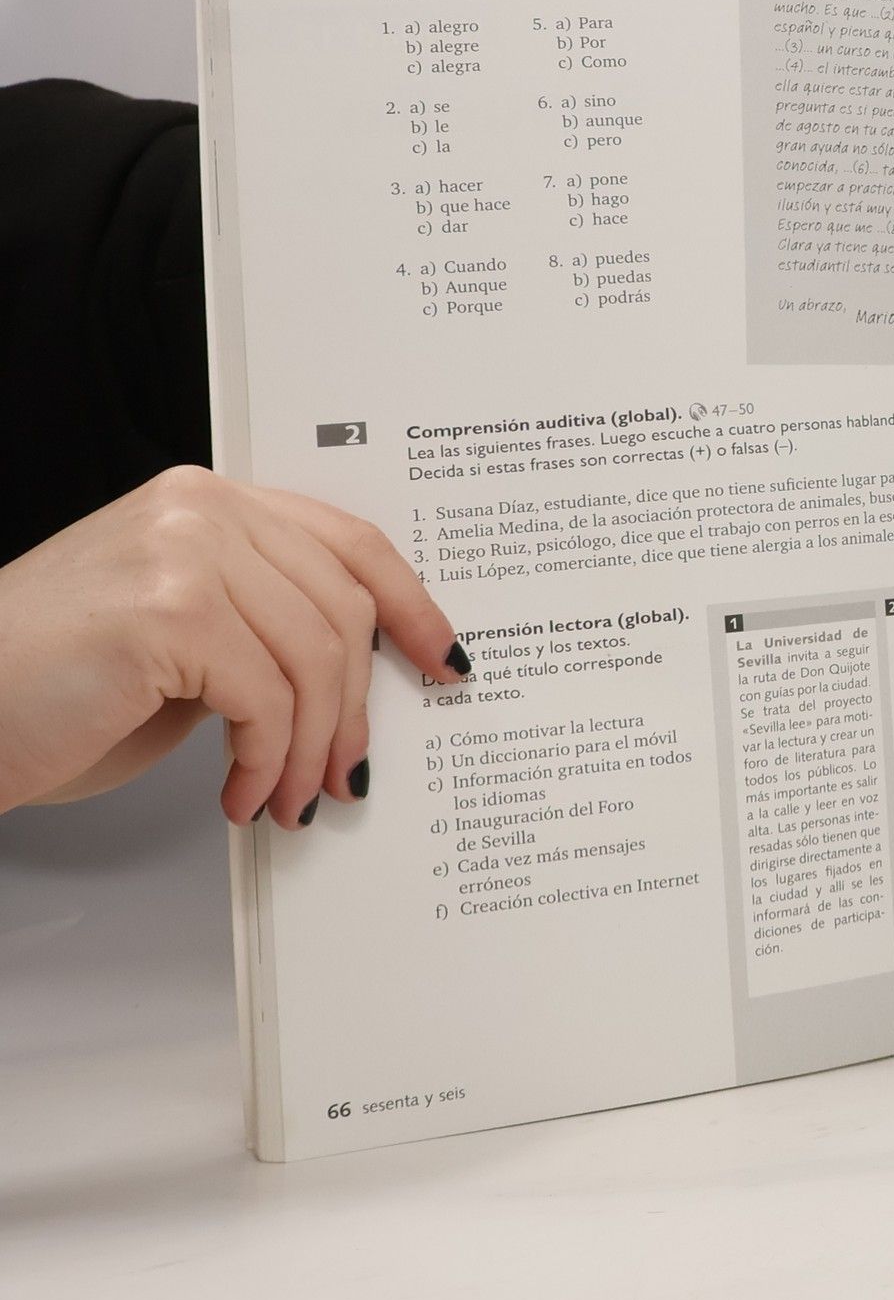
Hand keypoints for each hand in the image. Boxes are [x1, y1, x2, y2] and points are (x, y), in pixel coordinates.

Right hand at [0, 467, 466, 826]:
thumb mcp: (179, 639)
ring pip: (315, 657)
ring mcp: (183, 551)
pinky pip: (267, 699)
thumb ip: (261, 624)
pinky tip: (241, 793)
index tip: (442, 658)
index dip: (409, 604)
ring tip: (289, 798)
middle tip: (346, 772)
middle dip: (355, 706)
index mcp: (207, 501)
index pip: (347, 542)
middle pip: (342, 607)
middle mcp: (200, 509)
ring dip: (311, 748)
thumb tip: (356, 676)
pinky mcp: (168, 611)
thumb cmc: (47, 688)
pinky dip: (267, 761)